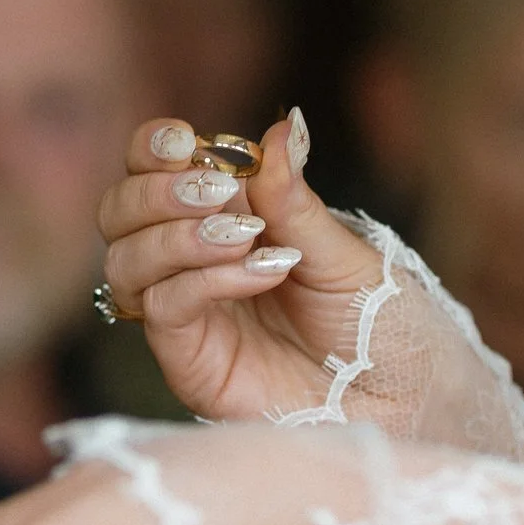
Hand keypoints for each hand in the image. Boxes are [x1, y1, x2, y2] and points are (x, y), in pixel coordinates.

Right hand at [97, 110, 384, 420]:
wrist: (404, 401)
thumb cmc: (380, 325)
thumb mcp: (343, 252)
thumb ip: (295, 197)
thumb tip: (282, 123)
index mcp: (227, 217)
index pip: (153, 170)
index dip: (153, 149)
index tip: (182, 140)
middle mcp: (193, 260)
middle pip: (120, 211)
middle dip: (155, 191)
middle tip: (217, 191)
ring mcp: (187, 312)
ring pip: (126, 260)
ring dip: (176, 236)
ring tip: (246, 237)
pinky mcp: (188, 361)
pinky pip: (162, 308)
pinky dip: (203, 280)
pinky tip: (258, 273)